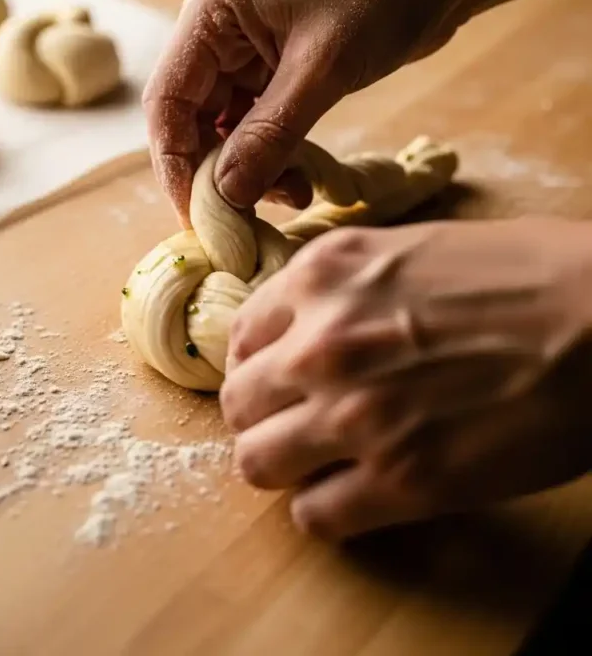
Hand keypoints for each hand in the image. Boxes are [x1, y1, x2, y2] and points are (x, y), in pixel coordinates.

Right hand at [144, 0, 459, 222]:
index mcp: (211, 11)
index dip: (174, 163)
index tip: (198, 217)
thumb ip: (270, 134)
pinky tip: (300, 179)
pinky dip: (272, 153)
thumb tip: (226, 196)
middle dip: (218, 170)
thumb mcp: (323, 70)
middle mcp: (217, 28)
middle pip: (191, 117)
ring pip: (226, 125)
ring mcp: (246, 47)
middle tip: (248, 219)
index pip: (167, 99)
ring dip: (249, 167)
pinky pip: (257, 121)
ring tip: (293, 195)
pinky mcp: (276, 65)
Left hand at [220, 218, 591, 541]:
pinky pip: (316, 520)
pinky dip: (325, 513)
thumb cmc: (527, 271)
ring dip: (284, 466)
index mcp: (323, 274)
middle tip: (297, 421)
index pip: (241, 335)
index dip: (260, 362)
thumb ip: (346, 284)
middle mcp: (320, 343)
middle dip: (264, 415)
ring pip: (258, 464)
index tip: (279, 378)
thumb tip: (311, 322)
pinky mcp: (402, 482)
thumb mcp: (412, 246)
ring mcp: (355, 415)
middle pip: (239, 403)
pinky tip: (355, 496)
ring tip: (319, 461)